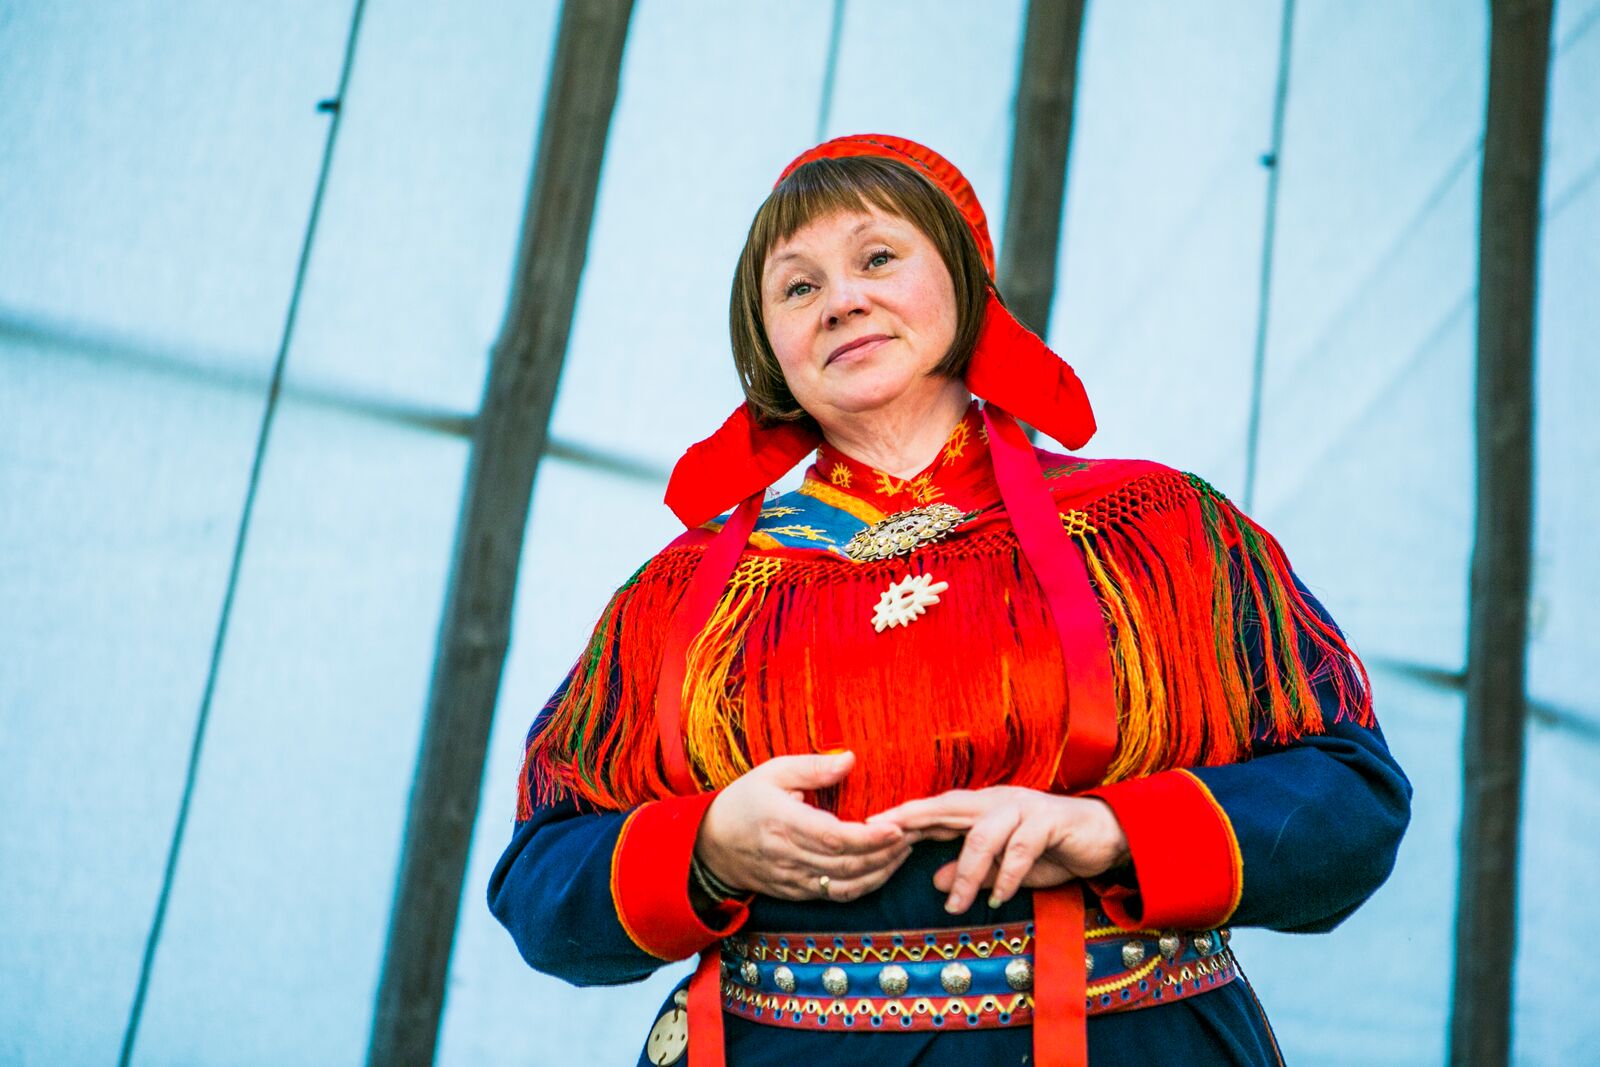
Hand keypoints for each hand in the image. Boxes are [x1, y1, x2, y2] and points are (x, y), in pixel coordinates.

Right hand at [695, 751, 910, 901]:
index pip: (833, 837)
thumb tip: (850, 759)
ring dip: (881, 872)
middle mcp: (789, 857)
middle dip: (886, 854)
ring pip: (846, 886)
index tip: (898, 827)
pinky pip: (837, 896)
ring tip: (905, 851)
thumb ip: (813, 767)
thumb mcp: (773, 771)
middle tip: (914, 834)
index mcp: (783, 823)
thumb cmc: (744, 801)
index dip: (870, 837)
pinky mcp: (796, 892)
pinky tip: (882, 868)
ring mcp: (793, 879)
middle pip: (847, 865)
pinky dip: (864, 885)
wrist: (710, 844)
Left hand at [870, 787, 1129, 913]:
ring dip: (967, 873)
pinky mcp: (1047, 821)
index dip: (902, 817)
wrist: (1103, 835)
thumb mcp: (1003, 865)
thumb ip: (972, 869)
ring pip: (982, 835)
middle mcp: (996, 801)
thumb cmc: (1049, 848)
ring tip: (954, 906)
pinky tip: (998, 898)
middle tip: (882, 836)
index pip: (934, 810)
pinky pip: (1020, 849)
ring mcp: (1021, 807)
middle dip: (912, 820)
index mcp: (980, 807)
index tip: (867, 827)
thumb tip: (934, 880)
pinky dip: (1006, 875)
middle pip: (947, 807)